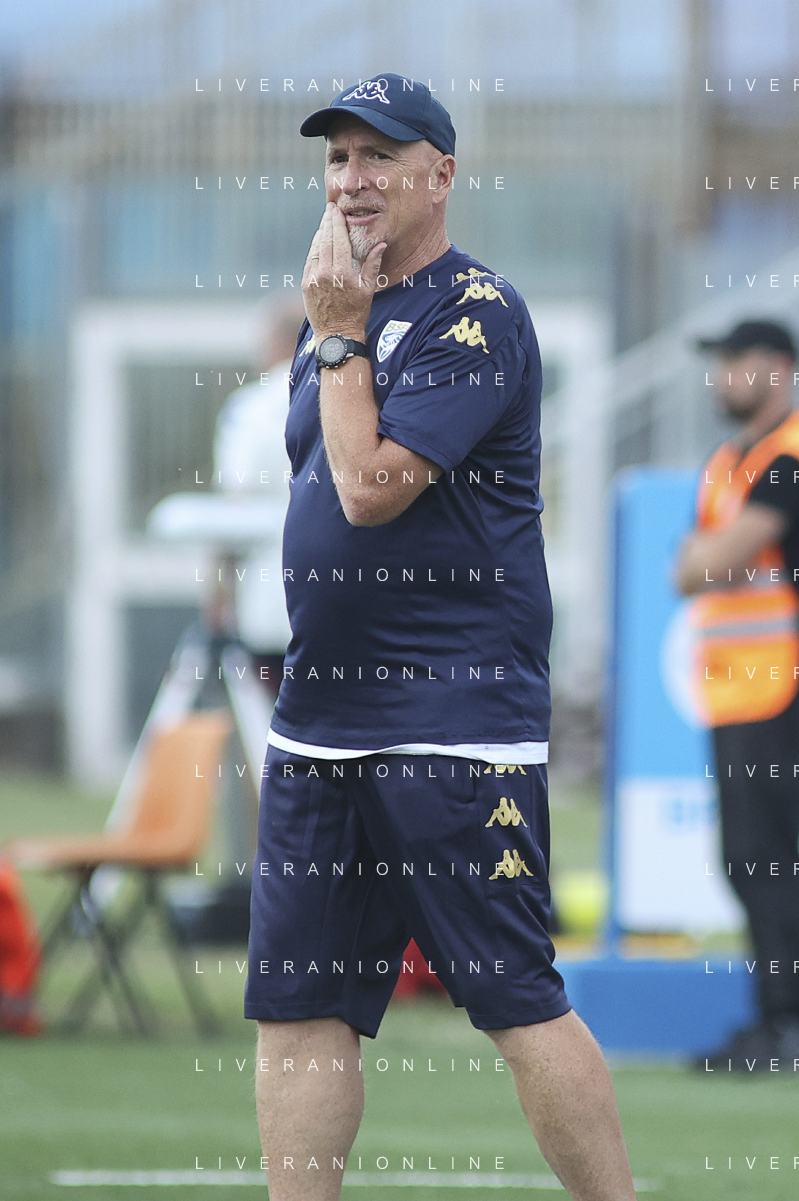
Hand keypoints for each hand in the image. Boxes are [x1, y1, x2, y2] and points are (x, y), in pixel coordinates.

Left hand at [301, 203, 385, 340]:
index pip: (337, 239)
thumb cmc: (356, 312)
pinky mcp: (306, 284)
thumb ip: (372, 264)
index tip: (336, 210)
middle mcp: (325, 273)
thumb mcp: (368, 289)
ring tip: (325, 222)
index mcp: (342, 272)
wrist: (336, 334)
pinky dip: (314, 248)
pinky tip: (319, 241)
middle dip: (327, 223)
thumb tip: (380, 244)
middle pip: (325, 240)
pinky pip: (309, 260)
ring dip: (320, 233)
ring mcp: (313, 278)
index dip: (336, 222)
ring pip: (315, 248)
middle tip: (330, 209)